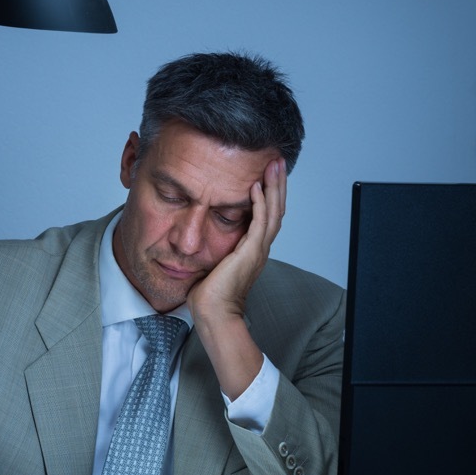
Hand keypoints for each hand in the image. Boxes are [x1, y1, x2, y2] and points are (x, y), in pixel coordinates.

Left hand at [187, 157, 286, 396]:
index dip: (268, 192)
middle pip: (275, 208)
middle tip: (276, 160)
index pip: (266, 214)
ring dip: (273, 187)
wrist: (213, 314)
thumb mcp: (211, 262)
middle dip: (276, 183)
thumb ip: (212, 246)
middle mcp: (259, 247)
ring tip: (273, 166)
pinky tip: (256, 187)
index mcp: (252, 249)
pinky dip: (259, 203)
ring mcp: (257, 250)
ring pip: (273, 211)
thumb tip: (199, 235)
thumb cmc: (209, 295)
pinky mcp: (250, 252)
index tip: (266, 172)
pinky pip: (259, 222)